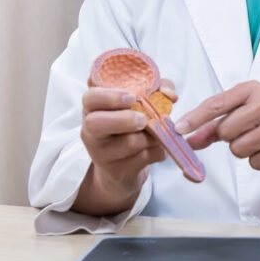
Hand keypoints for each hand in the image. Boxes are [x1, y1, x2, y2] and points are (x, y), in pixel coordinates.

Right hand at [76, 79, 176, 213]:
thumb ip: (155, 89)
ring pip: (128, 143)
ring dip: (150, 135)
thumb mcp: (138, 101)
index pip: (90, 98)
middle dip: (125, 119)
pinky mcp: (117, 171)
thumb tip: (169, 94)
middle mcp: (91, 131)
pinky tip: (156, 145)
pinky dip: (157, 150)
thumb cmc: (130, 123)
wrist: (122, 164)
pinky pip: (143, 158)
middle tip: (143, 119)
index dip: (110, 97)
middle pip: (96, 123)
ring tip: (156, 131)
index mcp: (93, 109)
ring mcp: (102, 154)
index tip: (132, 97)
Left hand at [174, 81, 259, 170]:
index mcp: (252, 89)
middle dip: (230, 137)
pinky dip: (257, 160)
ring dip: (243, 150)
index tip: (178, 128)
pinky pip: (253, 162)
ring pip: (237, 148)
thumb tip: (188, 140)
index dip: (195, 118)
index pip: (216, 104)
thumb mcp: (244, 112)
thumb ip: (214, 125)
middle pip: (225, 130)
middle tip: (247, 131)